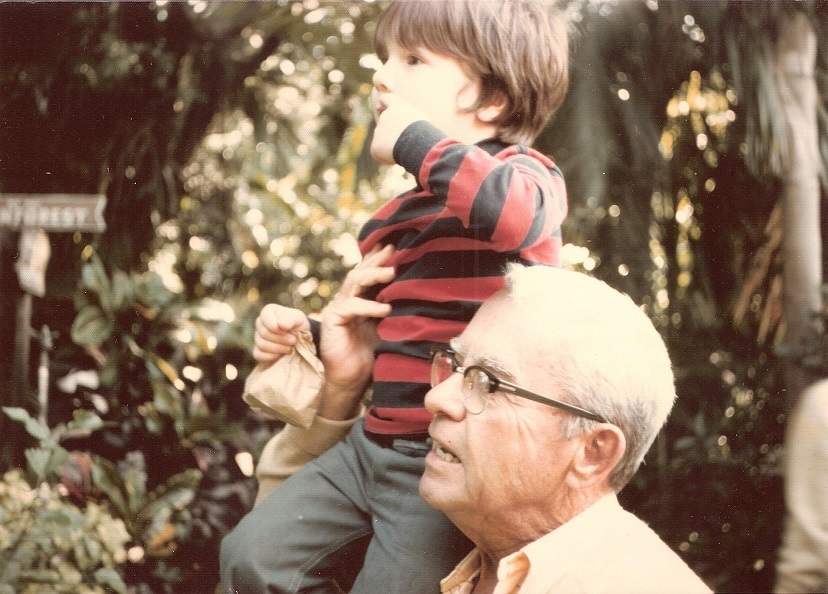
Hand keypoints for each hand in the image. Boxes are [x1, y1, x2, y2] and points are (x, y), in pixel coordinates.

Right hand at [252, 304, 309, 362]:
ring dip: (279, 348)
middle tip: (294, 340)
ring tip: (290, 347)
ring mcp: (257, 337)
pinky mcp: (258, 350)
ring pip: (262, 345)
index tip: (288, 330)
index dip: (276, 327)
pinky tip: (281, 354)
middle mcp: (260, 323)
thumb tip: (281, 325)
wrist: (300, 337)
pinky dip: (271, 356)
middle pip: (264, 334)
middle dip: (281, 339)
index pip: (265, 318)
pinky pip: (259, 355)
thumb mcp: (298, 318)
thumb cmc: (297, 324)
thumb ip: (290, 319)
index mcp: (268, 312)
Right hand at [316, 244, 394, 417]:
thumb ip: (394, 309)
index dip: (378, 258)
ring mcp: (338, 308)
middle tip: (392, 250)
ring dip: (373, 275)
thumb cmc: (370, 356)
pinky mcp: (332, 320)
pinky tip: (385, 309)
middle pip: (360, 272)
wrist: (350, 380)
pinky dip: (368, 307)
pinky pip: (350, 307)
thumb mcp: (387, 327)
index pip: (368, 273)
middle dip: (376, 259)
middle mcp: (347, 300)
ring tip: (391, 272)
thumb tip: (417, 291)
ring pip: (353, 283)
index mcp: (360, 300)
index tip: (394, 246)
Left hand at [370, 94, 427, 164]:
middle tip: (404, 142)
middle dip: (391, 132)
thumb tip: (404, 128)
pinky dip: (387, 158)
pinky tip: (399, 160)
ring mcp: (378, 131)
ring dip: (392, 146)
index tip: (379, 107)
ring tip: (406, 151)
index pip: (386, 99)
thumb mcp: (421, 120)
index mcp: (397, 106)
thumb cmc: (424, 131)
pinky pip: (380, 154)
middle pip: (385, 124)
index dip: (383, 103)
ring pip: (384, 141)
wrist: (415, 143)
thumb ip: (409, 119)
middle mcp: (385, 117)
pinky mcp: (375, 147)